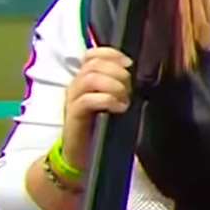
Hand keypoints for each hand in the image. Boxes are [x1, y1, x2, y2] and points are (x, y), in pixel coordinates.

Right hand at [61, 47, 133, 170]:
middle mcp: (76, 85)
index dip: (111, 54)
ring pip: (90, 79)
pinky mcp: (73, 115)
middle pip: (94, 64)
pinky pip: (87, 100)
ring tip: (125, 99)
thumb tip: (137, 75)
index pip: (92, 55)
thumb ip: (118, 86)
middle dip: (118, 73)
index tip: (129, 64)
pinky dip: (107, 100)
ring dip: (113, 85)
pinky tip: (119, 108)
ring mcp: (72, 100)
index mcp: (85, 79)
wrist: (81, 155)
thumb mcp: (111, 102)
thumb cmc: (100, 127)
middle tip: (130, 89)